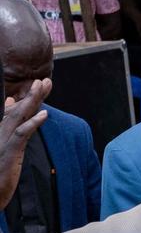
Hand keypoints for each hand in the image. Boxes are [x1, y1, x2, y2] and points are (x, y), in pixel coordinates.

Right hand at [0, 78, 50, 209]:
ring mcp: (2, 141)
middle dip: (33, 94)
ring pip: (18, 116)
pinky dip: (32, 123)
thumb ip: (11, 129)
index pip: (16, 111)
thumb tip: (13, 106)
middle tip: (45, 80)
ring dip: (31, 101)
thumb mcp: (5, 148)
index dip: (29, 97)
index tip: (42, 85)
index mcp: (0, 131)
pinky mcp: (8, 152)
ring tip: (42, 87)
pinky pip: (21, 134)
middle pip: (18, 109)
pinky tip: (44, 115)